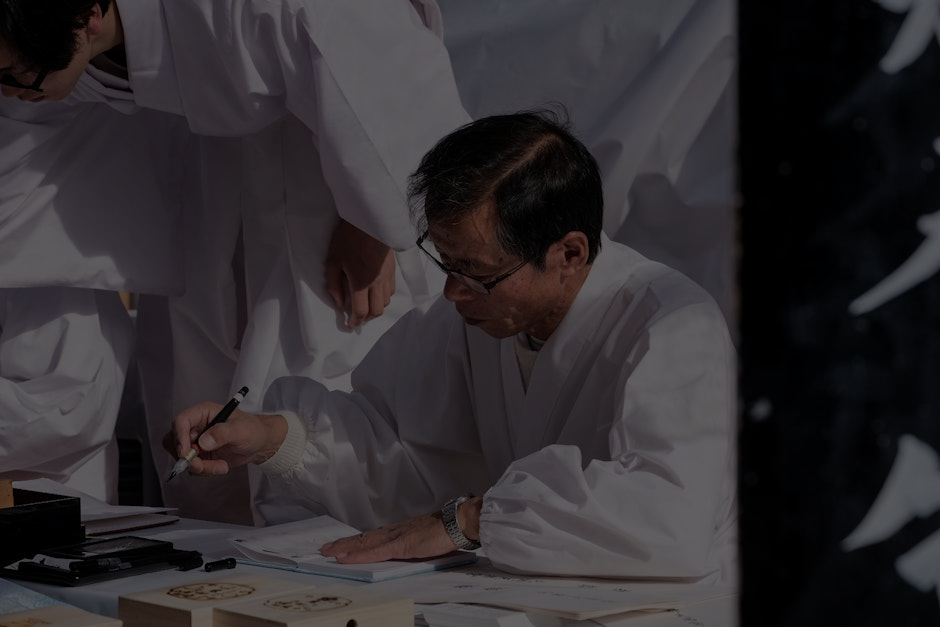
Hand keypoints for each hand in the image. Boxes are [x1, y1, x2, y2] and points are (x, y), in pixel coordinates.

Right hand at [167, 403, 287, 475]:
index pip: (181, 421)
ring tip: (220, 466)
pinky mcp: (200, 456)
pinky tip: (221, 466)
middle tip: (201, 465)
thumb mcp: (241, 430)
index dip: (179, 436)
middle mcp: (196, 426)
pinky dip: (205, 471)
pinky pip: (192, 467)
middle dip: (186, 457)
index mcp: (203, 413)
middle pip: (174, 441)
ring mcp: (196, 442)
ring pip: (182, 457)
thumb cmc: (252, 430)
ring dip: (199, 466)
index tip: (185, 452)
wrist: (260, 444)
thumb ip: (223, 433)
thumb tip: (204, 442)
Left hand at [320, 497, 482, 562]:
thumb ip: (416, 544)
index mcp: (402, 530)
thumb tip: (413, 550)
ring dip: (345, 548)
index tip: (344, 545)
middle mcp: (396, 531)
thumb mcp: (428, 540)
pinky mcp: (401, 544)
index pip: (374, 536)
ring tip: (329, 552)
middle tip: (326, 548)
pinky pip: (375, 551)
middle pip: (364, 538)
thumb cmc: (449, 530)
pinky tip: (346, 557)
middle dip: (344, 544)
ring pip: (365, 543)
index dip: (357, 541)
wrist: (460, 522)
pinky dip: (358, 554)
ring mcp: (397, 537)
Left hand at [325, 219, 395, 328]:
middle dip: (367, 318)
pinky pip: (392, 290)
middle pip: (377, 311)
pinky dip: (384, 296)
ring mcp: (387, 276)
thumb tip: (339, 303)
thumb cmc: (349, 238)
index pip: (361, 311)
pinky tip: (375, 291)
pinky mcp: (393, 269)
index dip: (355, 321)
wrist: (370, 220)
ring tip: (366, 304)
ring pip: (387, 301)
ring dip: (376, 307)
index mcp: (361, 282)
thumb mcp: (333, 260)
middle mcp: (377, 283)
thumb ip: (334, 285)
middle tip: (357, 316)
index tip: (350, 324)